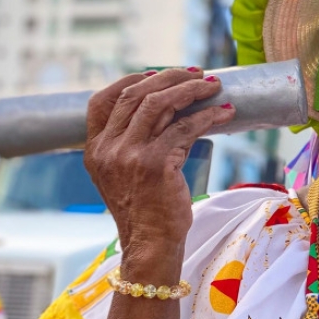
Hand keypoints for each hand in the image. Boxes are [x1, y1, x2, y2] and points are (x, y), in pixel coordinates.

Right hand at [84, 69, 234, 278]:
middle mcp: (107, 149)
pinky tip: (224, 113)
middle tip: (197, 73)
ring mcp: (129, 156)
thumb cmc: (145, 210)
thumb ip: (135, 141)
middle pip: (135, 95)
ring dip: (191, 90)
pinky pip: (186, 127)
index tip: (157, 73)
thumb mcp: (127, 172)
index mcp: (94, 149)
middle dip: (169, 78)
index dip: (130, 80)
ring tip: (213, 86)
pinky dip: (208, 116)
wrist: (150, 245)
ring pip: (161, 104)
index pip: (101, 99)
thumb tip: (172, 107)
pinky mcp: (156, 164)